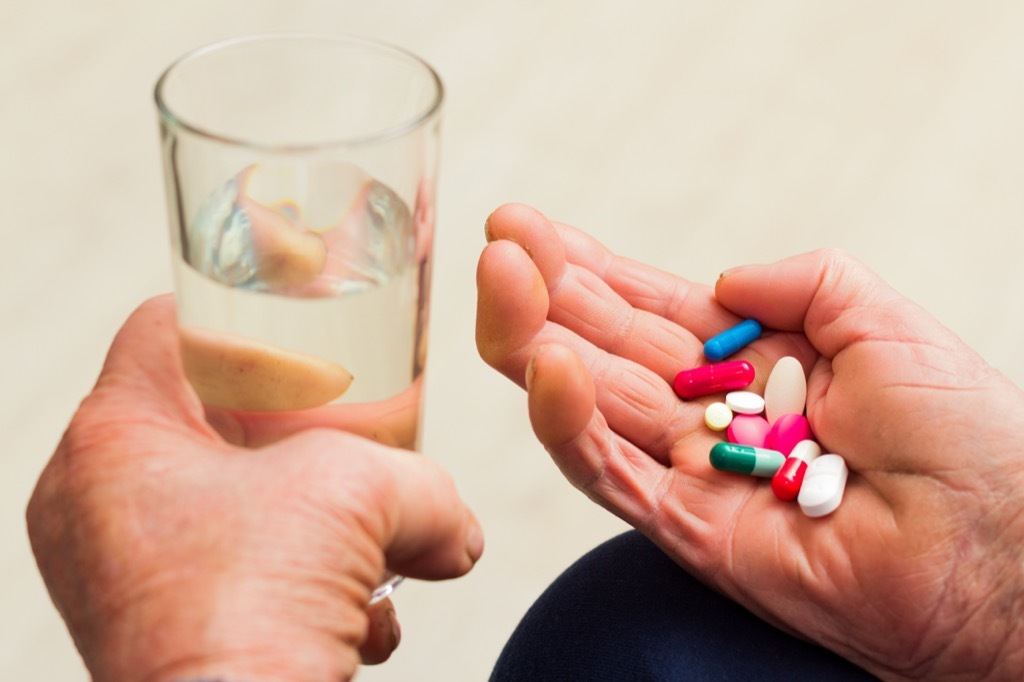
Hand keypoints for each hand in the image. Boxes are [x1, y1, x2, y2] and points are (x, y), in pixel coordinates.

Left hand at [27, 295, 482, 681]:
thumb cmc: (254, 615)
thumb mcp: (363, 493)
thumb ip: (425, 483)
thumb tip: (454, 528)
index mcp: (115, 442)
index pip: (162, 328)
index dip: (235, 310)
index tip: (293, 317)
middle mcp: (99, 505)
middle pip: (205, 420)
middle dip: (295, 431)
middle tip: (346, 429)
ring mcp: (122, 575)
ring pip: (230, 504)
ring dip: (316, 521)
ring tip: (370, 543)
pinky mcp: (158, 631)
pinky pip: (235, 575)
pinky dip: (304, 585)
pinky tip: (357, 615)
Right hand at [475, 203, 1023, 680]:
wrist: (1001, 546)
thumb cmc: (966, 434)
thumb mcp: (882, 318)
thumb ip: (800, 279)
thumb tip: (722, 278)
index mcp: (751, 365)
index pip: (647, 308)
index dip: (586, 268)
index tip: (527, 228)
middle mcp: (708, 415)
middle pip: (602, 350)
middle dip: (544, 295)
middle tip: (498, 247)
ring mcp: (690, 473)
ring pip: (588, 406)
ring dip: (535, 343)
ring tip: (499, 282)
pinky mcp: (684, 528)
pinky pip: (609, 473)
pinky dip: (568, 424)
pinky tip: (543, 368)